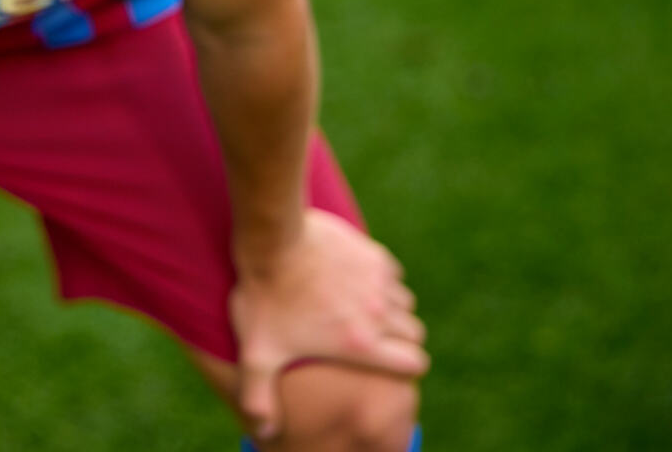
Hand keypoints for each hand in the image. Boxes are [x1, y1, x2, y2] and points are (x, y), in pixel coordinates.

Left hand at [229, 209, 428, 440]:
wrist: (272, 239)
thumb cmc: (265, 297)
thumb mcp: (256, 352)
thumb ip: (259, 395)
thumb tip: (264, 433)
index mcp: (361, 344)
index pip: (414, 364)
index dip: (406, 367)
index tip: (388, 363)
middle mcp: (379, 315)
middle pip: (415, 334)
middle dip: (399, 338)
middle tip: (370, 336)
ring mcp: (379, 282)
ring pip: (405, 303)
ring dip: (391, 308)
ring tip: (360, 308)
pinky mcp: (373, 254)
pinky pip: (393, 274)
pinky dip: (382, 280)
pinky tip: (354, 280)